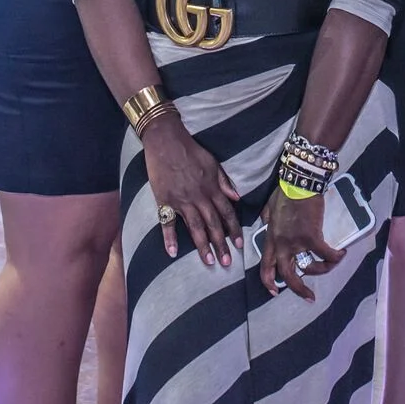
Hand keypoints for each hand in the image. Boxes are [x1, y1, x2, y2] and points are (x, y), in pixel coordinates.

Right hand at [141, 116, 240, 267]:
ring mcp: (182, 200)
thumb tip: (237, 197)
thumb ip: (224, 182)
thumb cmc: (190, 150)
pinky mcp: (164, 200)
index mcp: (211, 188)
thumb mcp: (213, 162)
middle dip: (221, 244)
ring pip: (195, 227)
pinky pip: (167, 222)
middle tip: (227, 262)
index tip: (239, 243)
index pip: (226, 212)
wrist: (166, 141)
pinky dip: (169, 237)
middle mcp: (199, 196)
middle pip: (213, 224)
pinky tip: (172, 252)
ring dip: (203, 245)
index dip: (234, 229)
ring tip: (208, 261)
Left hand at [260, 188, 341, 300]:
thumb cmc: (285, 193)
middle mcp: (282, 245)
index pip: (265, 267)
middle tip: (309, 297)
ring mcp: (297, 242)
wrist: (299, 183)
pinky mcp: (312, 237)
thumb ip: (267, 221)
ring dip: (322, 269)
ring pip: (310, 267)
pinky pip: (326, 255)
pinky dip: (335, 257)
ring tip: (330, 263)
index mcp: (271, 239)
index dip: (269, 282)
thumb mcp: (269, 209)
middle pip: (287, 275)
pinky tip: (341, 254)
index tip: (276, 292)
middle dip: (298, 289)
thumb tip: (267, 224)